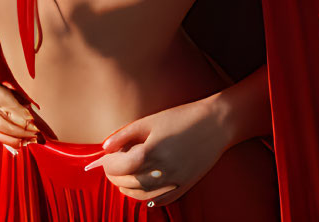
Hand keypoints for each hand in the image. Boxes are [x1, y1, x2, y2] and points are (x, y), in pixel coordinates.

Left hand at [81, 96, 229, 206]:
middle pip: (128, 182)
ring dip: (127, 189)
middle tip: (110, 166)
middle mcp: (162, 171)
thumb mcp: (150, 121)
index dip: (106, 164)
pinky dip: (147, 198)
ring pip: (142, 195)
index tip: (102, 158)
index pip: (119, 167)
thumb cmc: (181, 118)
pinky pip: (160, 200)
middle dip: (114, 176)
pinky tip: (141, 188)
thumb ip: (124, 135)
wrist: (216, 123)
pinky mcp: (184, 187)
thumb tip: (104, 148)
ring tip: (122, 177)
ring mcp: (175, 182)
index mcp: (151, 151)